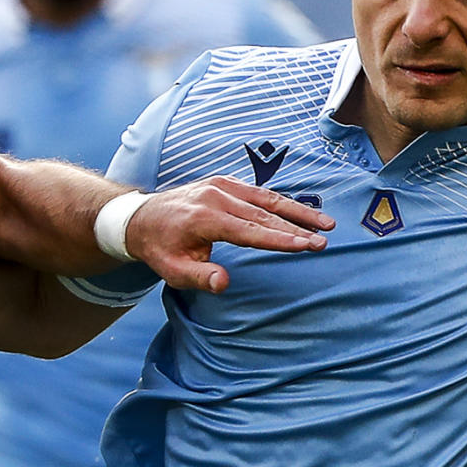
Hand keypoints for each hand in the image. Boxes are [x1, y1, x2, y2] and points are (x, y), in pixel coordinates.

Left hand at [122, 177, 331, 292]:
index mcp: (203, 218)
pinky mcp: (224, 182)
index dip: (279, 239)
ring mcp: (221, 185)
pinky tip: (302, 213)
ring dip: (297, 211)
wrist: (140, 218)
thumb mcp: (172, 271)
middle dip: (297, 227)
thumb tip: (224, 283)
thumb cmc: (159, 249)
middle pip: (264, 214)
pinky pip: (258, 193)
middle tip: (324, 240)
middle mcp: (215, 196)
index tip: (305, 245)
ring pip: (266, 199)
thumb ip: (199, 277)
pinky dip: (281, 203)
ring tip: (326, 223)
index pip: (249, 231)